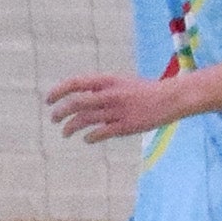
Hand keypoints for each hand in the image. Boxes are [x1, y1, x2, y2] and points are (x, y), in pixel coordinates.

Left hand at [45, 72, 180, 143]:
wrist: (172, 98)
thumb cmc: (147, 90)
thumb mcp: (122, 82)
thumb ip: (102, 89)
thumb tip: (82, 98)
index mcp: (108, 81)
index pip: (75, 84)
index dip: (58, 91)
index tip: (48, 100)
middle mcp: (110, 95)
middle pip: (75, 104)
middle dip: (60, 112)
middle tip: (54, 119)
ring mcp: (118, 111)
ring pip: (85, 120)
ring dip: (71, 127)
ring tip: (65, 133)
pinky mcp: (126, 126)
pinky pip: (101, 133)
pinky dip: (90, 137)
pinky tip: (87, 139)